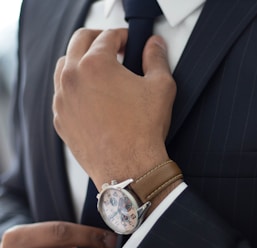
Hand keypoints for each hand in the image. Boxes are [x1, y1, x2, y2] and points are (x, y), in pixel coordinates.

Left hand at [53, 28, 176, 189]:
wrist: (129, 168)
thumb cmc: (144, 130)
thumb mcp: (161, 87)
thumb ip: (157, 59)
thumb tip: (154, 46)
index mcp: (95, 65)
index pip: (107, 36)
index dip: (122, 36)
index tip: (129, 42)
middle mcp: (72, 79)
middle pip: (79, 42)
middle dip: (98, 39)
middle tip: (113, 48)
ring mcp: (62, 101)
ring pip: (64, 67)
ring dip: (81, 61)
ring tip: (98, 70)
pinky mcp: (61, 120)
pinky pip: (62, 95)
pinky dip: (74, 88)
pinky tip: (90, 97)